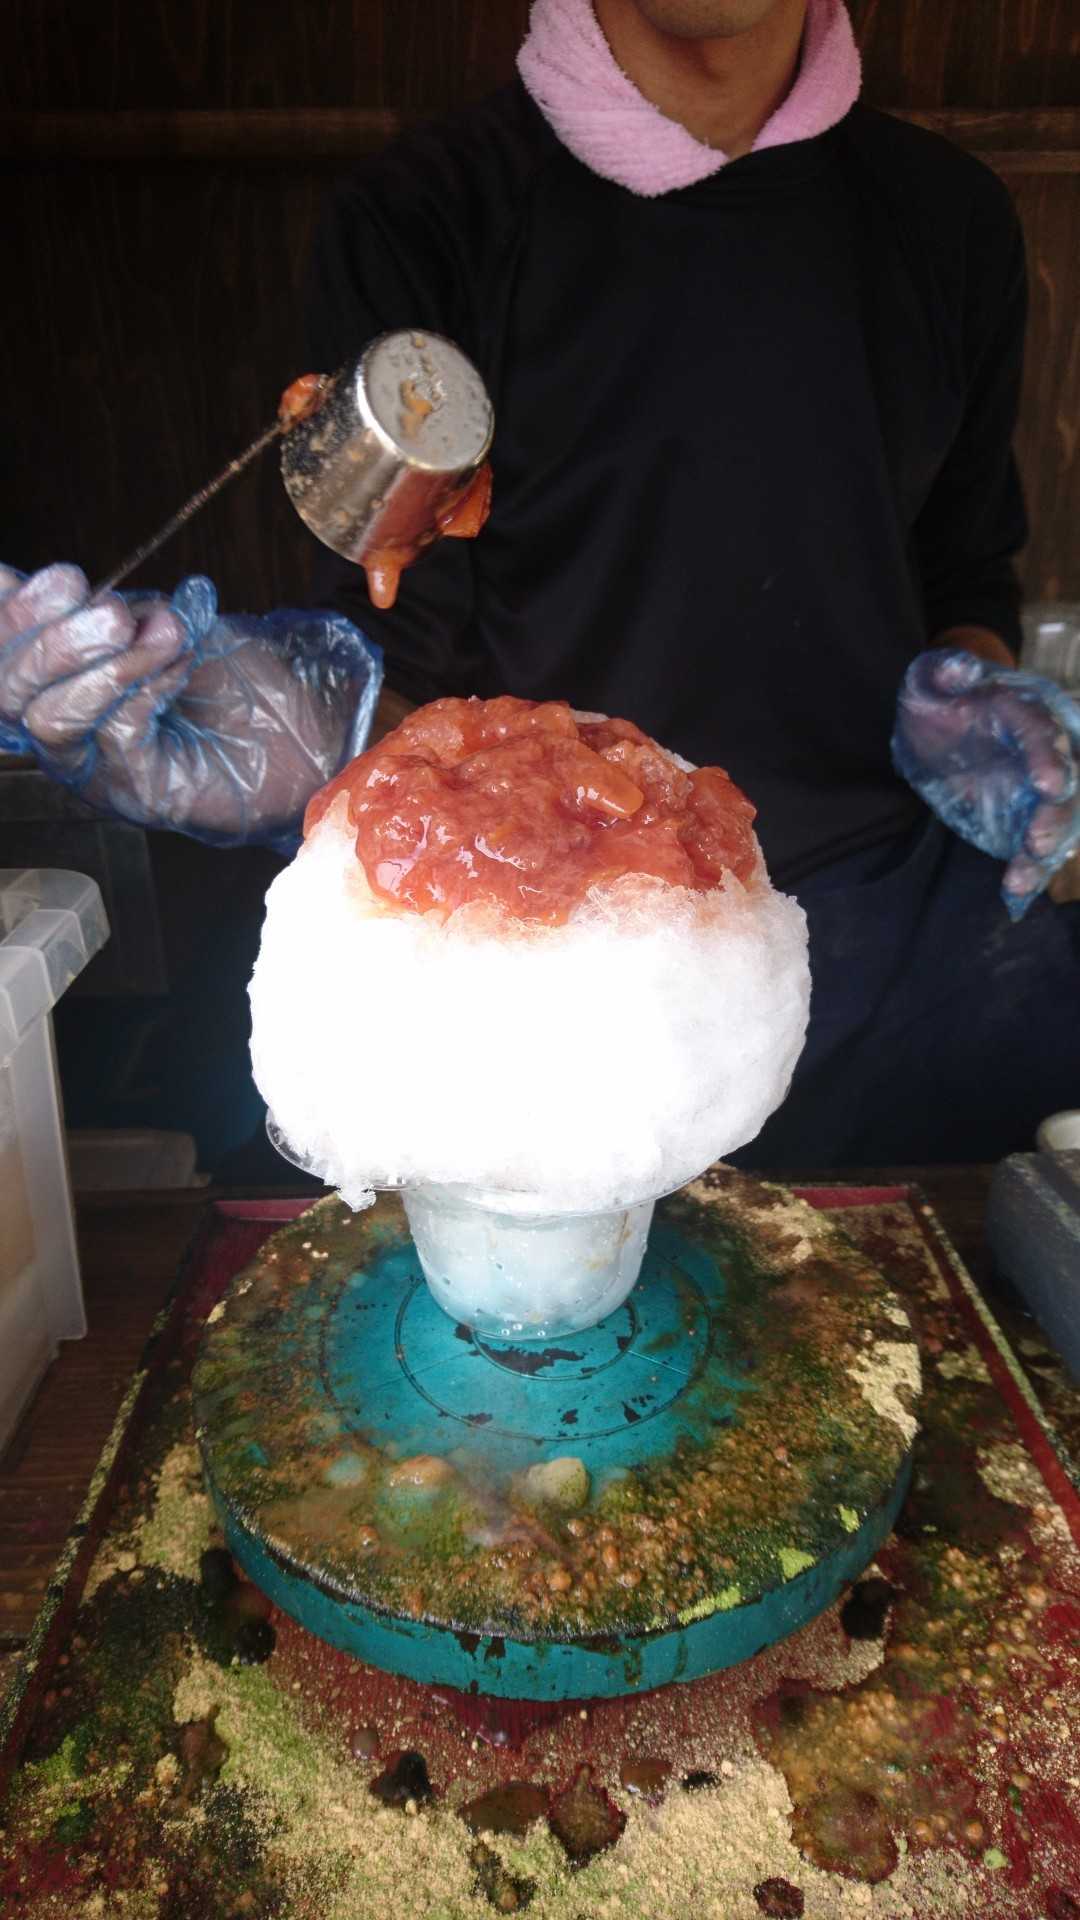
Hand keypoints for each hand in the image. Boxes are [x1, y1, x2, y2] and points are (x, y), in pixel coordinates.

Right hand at [0, 566, 381, 848]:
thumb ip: (111, 609)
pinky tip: (178, 662)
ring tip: (161, 634)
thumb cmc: (235, 679)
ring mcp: (98, 769)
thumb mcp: (161, 623)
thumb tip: (57, 584)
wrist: (309, 730)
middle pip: (11, 689)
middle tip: (112, 610)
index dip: (13, 613)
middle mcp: (67, 731)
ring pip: (51, 718)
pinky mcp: (141, 793)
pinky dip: (144, 687)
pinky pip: (115, 736)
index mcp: (60, 682)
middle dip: (53, 638)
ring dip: (102, 666)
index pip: (2, 651)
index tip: (65, 578)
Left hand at [892, 648, 1079, 917]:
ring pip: (1059, 820)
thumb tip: (957, 667)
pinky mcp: (1025, 817)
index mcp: (1028, 711)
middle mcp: (1046, 750)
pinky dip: (1029, 871)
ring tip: (1024, 875)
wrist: (940, 724)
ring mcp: (1039, 788)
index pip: (1045, 733)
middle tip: (1037, 841)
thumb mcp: (928, 681)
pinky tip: (1015, 894)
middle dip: (1056, 814)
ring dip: (1047, 849)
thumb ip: (943, 672)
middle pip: (1067, 782)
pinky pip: (1035, 846)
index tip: (1048, 784)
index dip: (1048, 758)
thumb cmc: (938, 697)